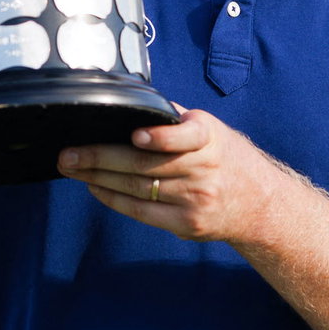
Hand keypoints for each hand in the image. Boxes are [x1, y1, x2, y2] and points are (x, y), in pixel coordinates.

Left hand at [56, 106, 287, 243]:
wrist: (260, 204)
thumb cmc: (227, 158)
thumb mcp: (212, 130)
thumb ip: (175, 120)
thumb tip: (132, 104)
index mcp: (210, 139)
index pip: (185, 137)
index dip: (159, 137)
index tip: (135, 134)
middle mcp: (204, 169)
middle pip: (145, 165)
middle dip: (101, 158)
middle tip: (68, 154)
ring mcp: (195, 200)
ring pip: (137, 188)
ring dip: (99, 177)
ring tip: (72, 167)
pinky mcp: (187, 224)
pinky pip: (142, 212)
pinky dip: (114, 198)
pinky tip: (95, 186)